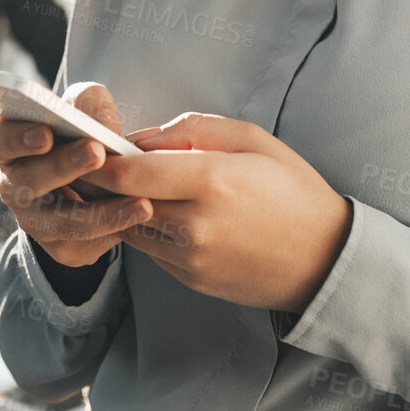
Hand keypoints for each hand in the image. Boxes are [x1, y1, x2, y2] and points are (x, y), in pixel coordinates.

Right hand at [0, 83, 152, 268]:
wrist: (99, 181)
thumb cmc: (83, 133)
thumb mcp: (86, 108)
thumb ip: (89, 103)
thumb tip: (98, 123)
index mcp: (10, 145)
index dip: (17, 138)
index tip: (47, 133)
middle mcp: (15, 185)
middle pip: (27, 181)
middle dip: (63, 167)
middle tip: (96, 152)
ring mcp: (33, 220)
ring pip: (59, 221)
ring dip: (100, 211)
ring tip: (140, 201)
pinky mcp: (59, 247)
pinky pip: (82, 244)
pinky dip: (114, 230)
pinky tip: (140, 215)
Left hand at [85, 113, 351, 312]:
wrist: (327, 259)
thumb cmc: (294, 190)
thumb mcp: (252, 140)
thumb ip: (192, 131)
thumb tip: (142, 139)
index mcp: (211, 181)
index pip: (129, 171)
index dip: (98, 157)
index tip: (85, 142)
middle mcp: (194, 224)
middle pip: (119, 202)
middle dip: (97, 180)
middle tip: (83, 160)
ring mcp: (190, 258)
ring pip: (128, 228)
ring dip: (115, 207)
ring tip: (114, 184)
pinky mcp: (190, 279)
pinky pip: (150, 249)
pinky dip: (143, 228)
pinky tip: (151, 211)